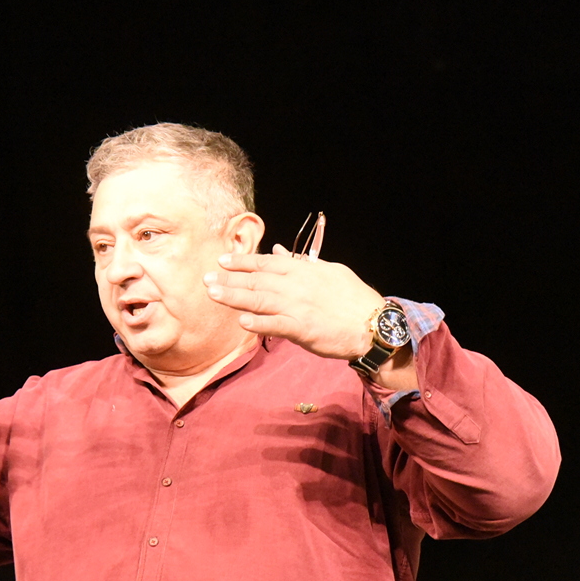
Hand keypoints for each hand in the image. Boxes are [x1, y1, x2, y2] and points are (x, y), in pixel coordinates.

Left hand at [203, 244, 384, 359]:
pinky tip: (241, 320)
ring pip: (260, 299)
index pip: (266, 263)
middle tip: (206, 278)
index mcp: (303, 270)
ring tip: (214, 294)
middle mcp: (297, 285)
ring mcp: (298, 307)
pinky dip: (258, 322)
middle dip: (229, 279)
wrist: (373, 324)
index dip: (242, 262)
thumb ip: (301, 263)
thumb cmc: (352, 298)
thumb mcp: (329, 272)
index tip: (222, 261)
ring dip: (234, 296)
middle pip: (256, 280)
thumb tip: (280, 252)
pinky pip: (275, 324)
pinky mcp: (303, 329)